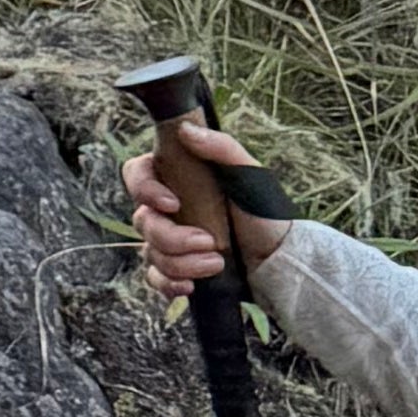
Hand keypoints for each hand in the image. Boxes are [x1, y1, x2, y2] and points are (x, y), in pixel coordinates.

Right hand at [124, 113, 282, 296]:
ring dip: (181, 263)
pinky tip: (190, 285)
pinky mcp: (176, 268)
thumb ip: (222, 148)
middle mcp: (168, 208)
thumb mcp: (250, 174)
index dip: (144, 189)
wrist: (281, 258)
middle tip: (209, 242)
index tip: (172, 203)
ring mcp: (169, 240)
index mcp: (178, 179)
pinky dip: (169, 283)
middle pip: (142, 221)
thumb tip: (185, 131)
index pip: (136, 174)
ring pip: (150, 252)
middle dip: (173, 238)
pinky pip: (154, 278)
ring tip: (216, 263)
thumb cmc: (266, 212)